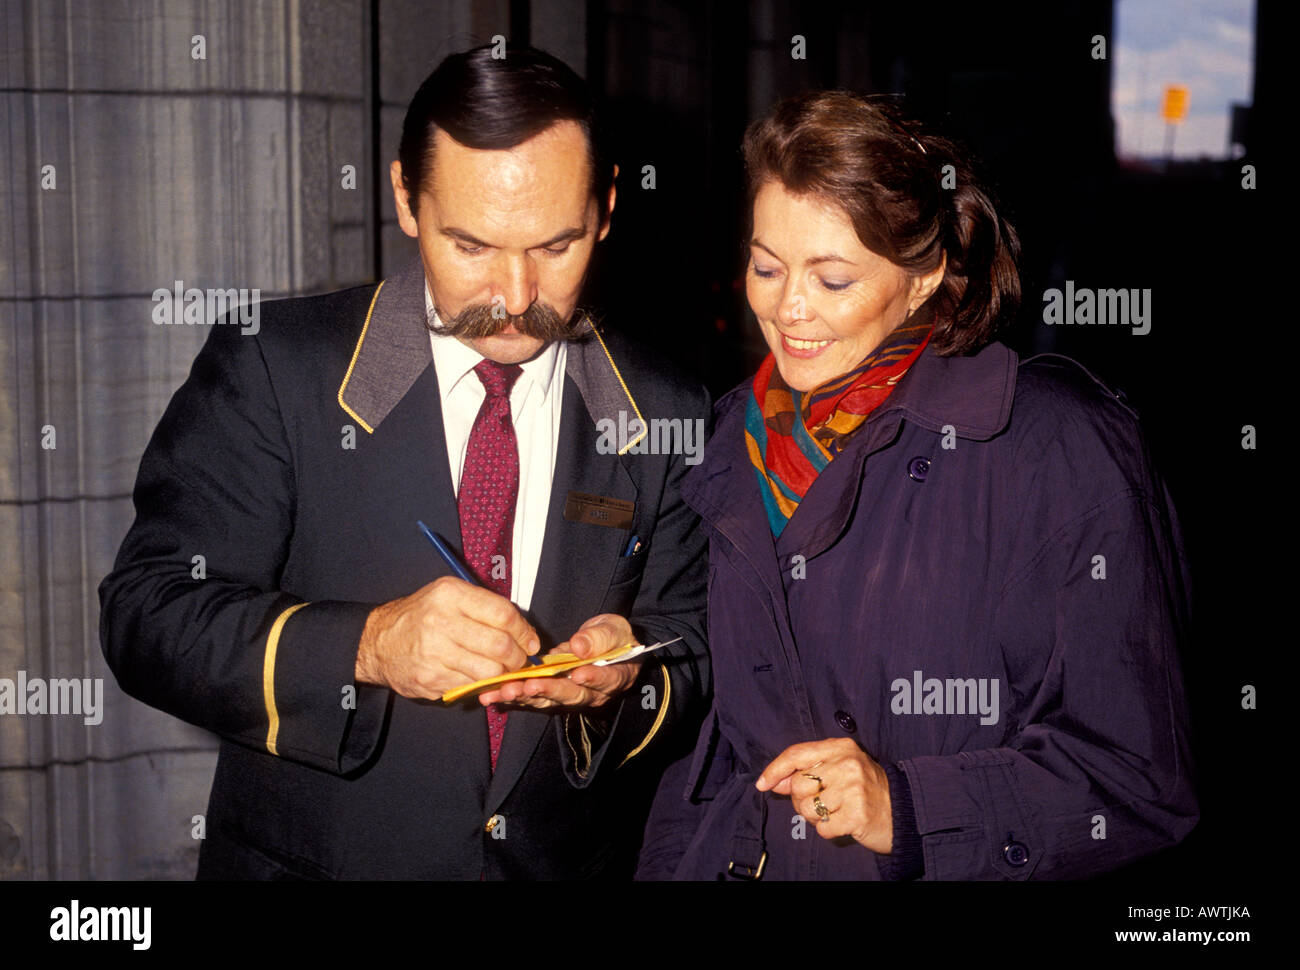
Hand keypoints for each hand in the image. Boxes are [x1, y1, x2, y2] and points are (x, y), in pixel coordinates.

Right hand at [355, 576, 538, 699]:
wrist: (379, 642)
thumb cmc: (422, 616)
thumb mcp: (449, 595)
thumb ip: (485, 606)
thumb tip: (525, 631)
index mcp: (450, 594)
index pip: (503, 614)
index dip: (525, 631)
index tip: (531, 641)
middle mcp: (441, 622)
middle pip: (500, 646)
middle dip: (518, 658)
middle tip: (519, 660)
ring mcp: (434, 653)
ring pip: (489, 671)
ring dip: (503, 674)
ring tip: (501, 669)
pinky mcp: (430, 678)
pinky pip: (470, 686)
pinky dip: (480, 684)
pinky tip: (476, 675)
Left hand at [478, 613, 642, 710]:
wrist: (603, 644)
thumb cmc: (612, 636)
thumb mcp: (613, 630)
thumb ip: (601, 638)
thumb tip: (580, 647)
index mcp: (613, 677)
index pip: (605, 680)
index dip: (593, 678)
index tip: (579, 673)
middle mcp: (591, 693)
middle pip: (571, 695)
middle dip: (548, 690)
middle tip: (530, 685)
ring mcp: (567, 695)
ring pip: (546, 700)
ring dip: (524, 696)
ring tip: (505, 691)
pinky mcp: (548, 693)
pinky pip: (530, 697)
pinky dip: (511, 695)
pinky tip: (492, 693)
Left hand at [756, 737, 892, 853]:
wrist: (902, 810)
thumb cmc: (865, 789)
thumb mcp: (838, 770)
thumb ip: (806, 772)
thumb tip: (774, 781)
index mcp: (841, 747)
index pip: (797, 754)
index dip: (775, 769)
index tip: (762, 784)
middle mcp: (848, 764)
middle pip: (798, 785)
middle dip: (802, 800)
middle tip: (821, 803)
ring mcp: (854, 788)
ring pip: (807, 809)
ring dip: (815, 817)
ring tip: (835, 812)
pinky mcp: (858, 814)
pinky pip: (822, 829)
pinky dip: (828, 831)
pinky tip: (843, 823)